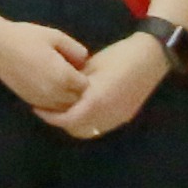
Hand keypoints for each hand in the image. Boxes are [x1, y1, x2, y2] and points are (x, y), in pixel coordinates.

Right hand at [0, 14, 92, 115]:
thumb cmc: (26, 37)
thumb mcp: (55, 36)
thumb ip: (76, 49)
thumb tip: (85, 62)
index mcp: (63, 76)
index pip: (86, 86)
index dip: (84, 75)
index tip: (76, 66)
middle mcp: (54, 92)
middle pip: (76, 99)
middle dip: (76, 89)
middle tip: (69, 73)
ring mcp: (40, 98)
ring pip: (63, 107)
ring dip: (65, 97)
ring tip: (58, 79)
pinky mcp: (29, 100)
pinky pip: (49, 108)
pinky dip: (52, 101)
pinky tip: (46, 85)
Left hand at [55, 27, 175, 140]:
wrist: (150, 57)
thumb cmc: (118, 56)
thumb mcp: (90, 66)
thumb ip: (74, 82)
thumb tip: (59, 89)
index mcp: (96, 102)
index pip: (66, 120)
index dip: (50, 116)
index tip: (37, 108)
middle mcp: (107, 116)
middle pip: (77, 130)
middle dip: (61, 122)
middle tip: (48, 109)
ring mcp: (118, 118)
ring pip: (90, 131)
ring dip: (75, 123)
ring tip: (65, 108)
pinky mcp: (125, 116)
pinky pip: (102, 126)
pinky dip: (89, 121)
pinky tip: (83, 107)